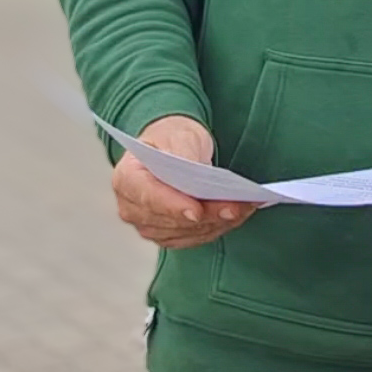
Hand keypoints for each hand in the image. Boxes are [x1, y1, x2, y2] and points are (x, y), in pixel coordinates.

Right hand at [111, 115, 259, 249]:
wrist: (172, 148)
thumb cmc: (171, 138)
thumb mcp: (178, 134)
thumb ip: (182, 154)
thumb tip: (194, 176)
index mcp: (126, 178)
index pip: (148, 197)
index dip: (172, 206)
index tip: (197, 211)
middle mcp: (132, 208)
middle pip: (171, 220)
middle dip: (207, 214)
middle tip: (236, 206)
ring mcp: (149, 225)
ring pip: (187, 232)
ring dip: (218, 222)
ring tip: (246, 207)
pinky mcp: (168, 235)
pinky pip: (195, 237)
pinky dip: (219, 227)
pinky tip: (239, 214)